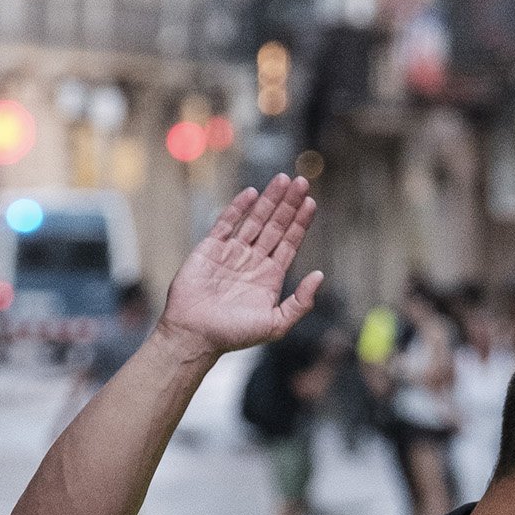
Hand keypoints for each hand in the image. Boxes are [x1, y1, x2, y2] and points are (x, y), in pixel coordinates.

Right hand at [156, 177, 323, 356]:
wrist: (194, 335)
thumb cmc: (233, 335)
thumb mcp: (276, 324)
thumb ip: (300, 302)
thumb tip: (320, 276)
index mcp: (270, 277)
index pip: (290, 243)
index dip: (300, 223)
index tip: (311, 202)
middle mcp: (252, 261)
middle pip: (275, 226)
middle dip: (288, 204)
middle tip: (301, 181)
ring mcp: (231, 253)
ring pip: (255, 220)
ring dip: (269, 200)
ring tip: (282, 179)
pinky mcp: (210, 249)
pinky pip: (226, 223)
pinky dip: (238, 207)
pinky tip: (252, 193)